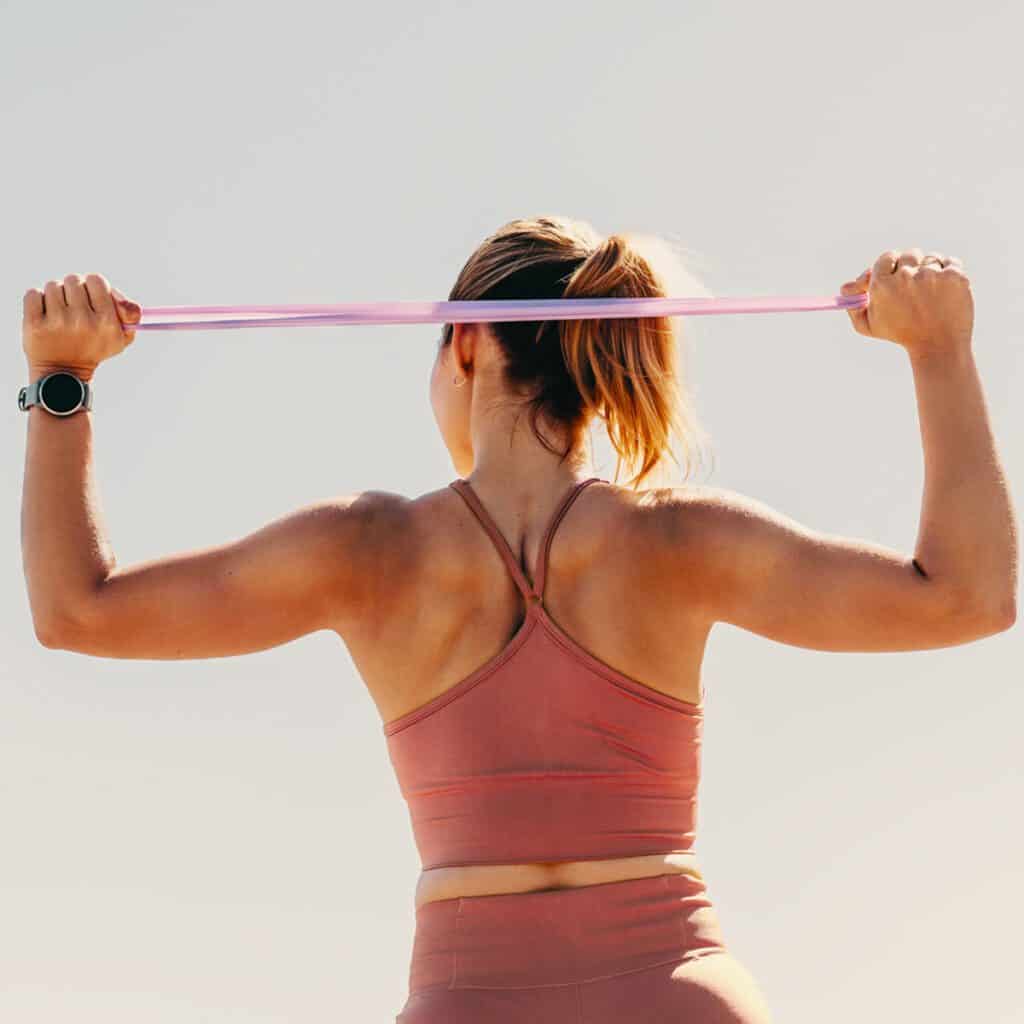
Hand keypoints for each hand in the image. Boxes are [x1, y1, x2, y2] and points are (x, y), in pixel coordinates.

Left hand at [23, 273, 141, 379]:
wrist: (64, 373)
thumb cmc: (94, 348)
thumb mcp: (122, 337)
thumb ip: (130, 312)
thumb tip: (115, 293)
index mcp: (106, 322)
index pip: (96, 280)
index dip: (93, 287)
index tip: (91, 300)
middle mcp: (82, 320)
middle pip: (74, 280)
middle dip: (73, 291)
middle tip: (74, 309)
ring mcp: (57, 322)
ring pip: (53, 286)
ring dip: (56, 296)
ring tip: (59, 315)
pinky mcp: (34, 323)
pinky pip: (33, 294)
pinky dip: (37, 301)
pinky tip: (44, 315)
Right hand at [839, 249, 973, 359]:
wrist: (938, 346)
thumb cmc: (901, 335)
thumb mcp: (869, 325)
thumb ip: (853, 305)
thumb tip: (847, 287)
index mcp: (882, 284)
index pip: (886, 257)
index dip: (891, 266)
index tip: (895, 275)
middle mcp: (906, 276)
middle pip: (908, 254)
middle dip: (911, 267)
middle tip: (914, 284)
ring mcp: (932, 274)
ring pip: (930, 258)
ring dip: (930, 271)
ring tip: (931, 293)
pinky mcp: (954, 276)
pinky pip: (950, 262)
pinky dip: (949, 273)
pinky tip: (946, 291)